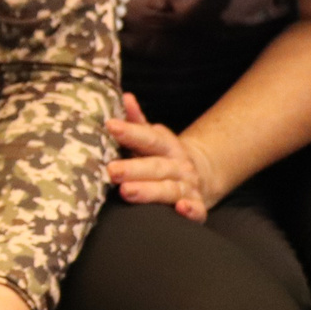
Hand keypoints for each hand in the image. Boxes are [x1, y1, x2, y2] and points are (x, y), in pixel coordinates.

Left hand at [104, 91, 220, 219]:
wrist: (199, 176)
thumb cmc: (163, 158)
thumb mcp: (153, 139)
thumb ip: (138, 123)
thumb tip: (124, 97)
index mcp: (167, 146)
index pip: (148, 138)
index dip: (131, 132)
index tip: (111, 126)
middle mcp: (178, 165)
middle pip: (156, 166)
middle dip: (133, 169)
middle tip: (111, 170)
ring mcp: (189, 187)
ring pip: (170, 189)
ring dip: (150, 191)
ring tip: (127, 192)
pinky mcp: (197, 206)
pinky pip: (197, 211)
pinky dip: (191, 211)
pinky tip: (181, 209)